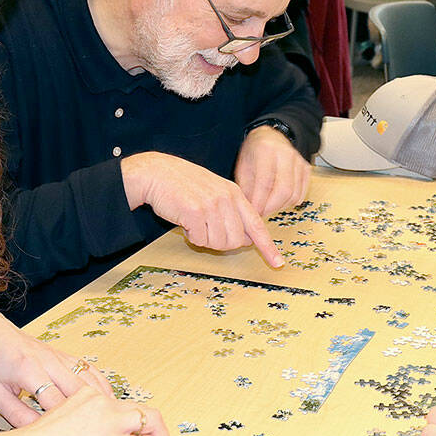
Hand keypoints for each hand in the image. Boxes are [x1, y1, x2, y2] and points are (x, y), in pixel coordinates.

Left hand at [0, 299, 117, 427]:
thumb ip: (16, 415)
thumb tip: (39, 434)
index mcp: (28, 370)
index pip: (54, 400)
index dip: (66, 423)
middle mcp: (49, 361)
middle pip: (79, 390)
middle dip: (92, 413)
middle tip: (104, 435)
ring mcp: (59, 356)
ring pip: (89, 379)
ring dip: (102, 399)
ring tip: (113, 420)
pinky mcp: (64, 355)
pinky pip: (89, 370)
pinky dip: (101, 385)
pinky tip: (108, 400)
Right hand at [121, 151, 283, 266]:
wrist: (156, 173)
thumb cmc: (183, 184)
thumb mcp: (214, 191)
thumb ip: (232, 212)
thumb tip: (245, 239)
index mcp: (235, 194)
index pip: (257, 225)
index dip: (268, 246)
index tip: (278, 262)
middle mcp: (227, 199)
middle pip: (236, 241)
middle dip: (221, 243)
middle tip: (206, 231)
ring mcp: (212, 205)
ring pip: (219, 243)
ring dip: (205, 239)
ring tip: (195, 222)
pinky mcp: (196, 212)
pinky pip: (200, 240)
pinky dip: (191, 236)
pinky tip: (185, 221)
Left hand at [234, 125, 309, 216]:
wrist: (272, 137)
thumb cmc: (255, 151)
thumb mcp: (243, 166)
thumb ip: (245, 187)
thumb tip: (250, 210)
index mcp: (266, 150)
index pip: (265, 182)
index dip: (259, 202)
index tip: (253, 212)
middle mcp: (286, 154)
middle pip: (284, 190)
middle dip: (271, 207)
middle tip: (261, 213)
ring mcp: (299, 162)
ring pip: (294, 195)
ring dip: (279, 207)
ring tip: (268, 207)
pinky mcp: (306, 170)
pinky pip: (301, 194)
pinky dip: (289, 203)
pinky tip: (278, 202)